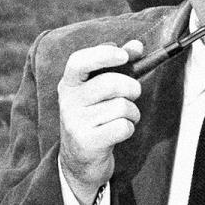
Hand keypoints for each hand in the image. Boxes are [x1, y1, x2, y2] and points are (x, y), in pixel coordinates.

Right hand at [58, 41, 143, 204]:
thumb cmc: (95, 118)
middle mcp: (68, 101)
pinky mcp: (88, 141)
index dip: (103, 54)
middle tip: (132, 95)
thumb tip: (136, 45)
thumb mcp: (99, 92)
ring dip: (132, 113)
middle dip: (132, 89)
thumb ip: (117, 67)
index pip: (79, 61)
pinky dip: (129, 128)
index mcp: (69, 84)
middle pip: (112, 83)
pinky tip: (118, 132)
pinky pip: (124, 126)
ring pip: (122, 106)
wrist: (80, 159)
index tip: (124, 54)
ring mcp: (76, 122)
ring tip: (122, 118)